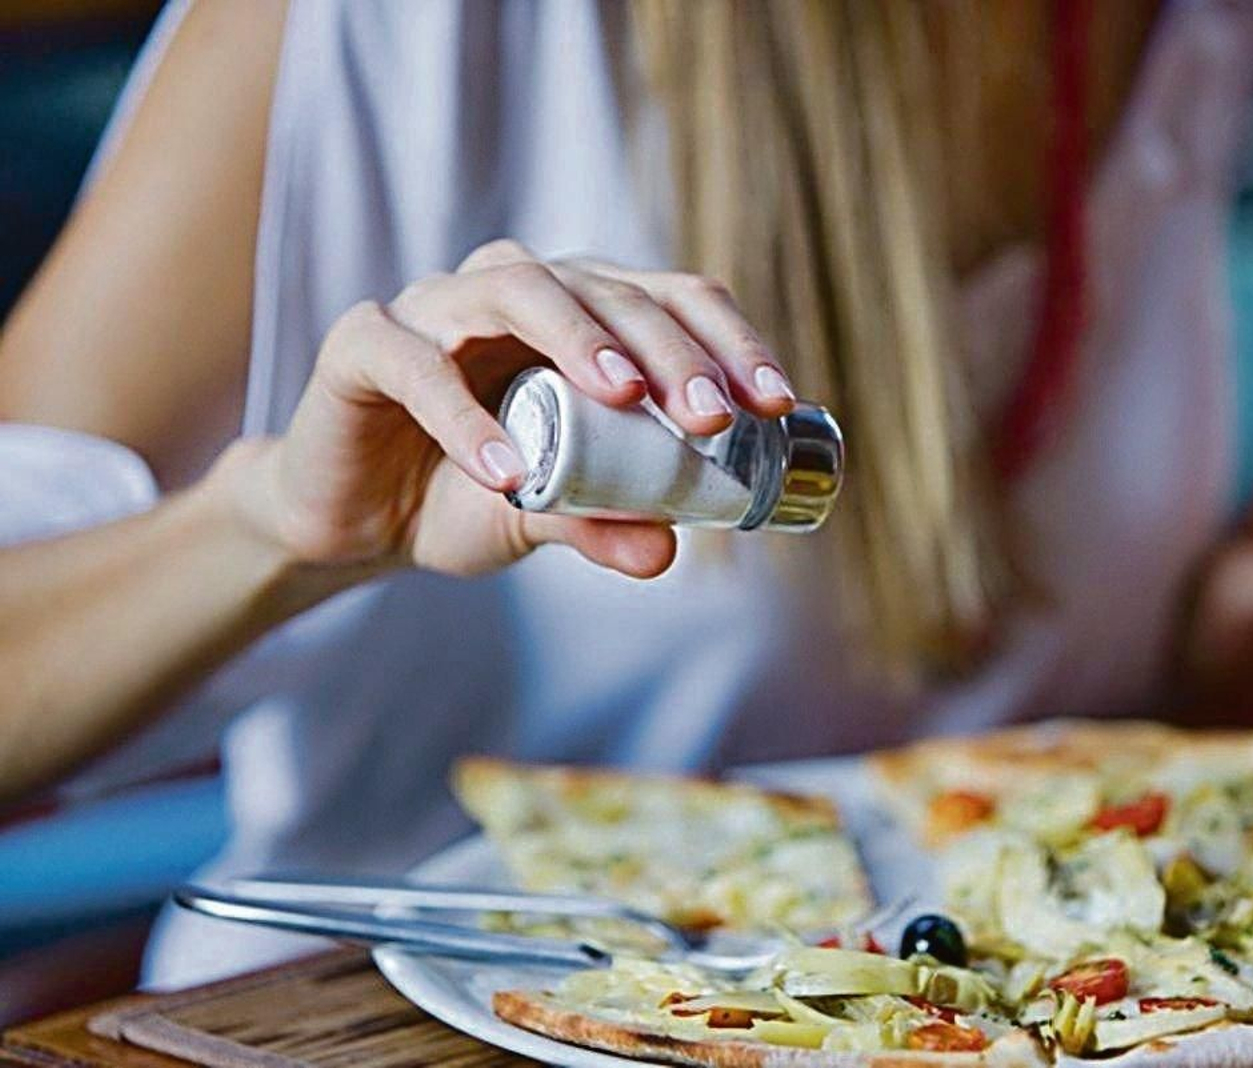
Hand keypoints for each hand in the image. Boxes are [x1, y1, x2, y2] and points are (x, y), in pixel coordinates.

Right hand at [230, 240, 796, 578]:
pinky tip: (506, 471)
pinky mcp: (363, 343)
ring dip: (577, 338)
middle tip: (712, 415)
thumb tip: (667, 552)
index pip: (669, 298)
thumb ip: (601, 523)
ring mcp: (435, 307)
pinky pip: (413, 362)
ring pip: (514, 286)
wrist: (353, 523)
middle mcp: (513, 292)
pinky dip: (462, 415)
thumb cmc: (462, 496)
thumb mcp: (544, 516)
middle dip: (668, 348)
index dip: (728, 342)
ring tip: (625, 399)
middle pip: (604, 288)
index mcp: (578, 316)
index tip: (776, 404)